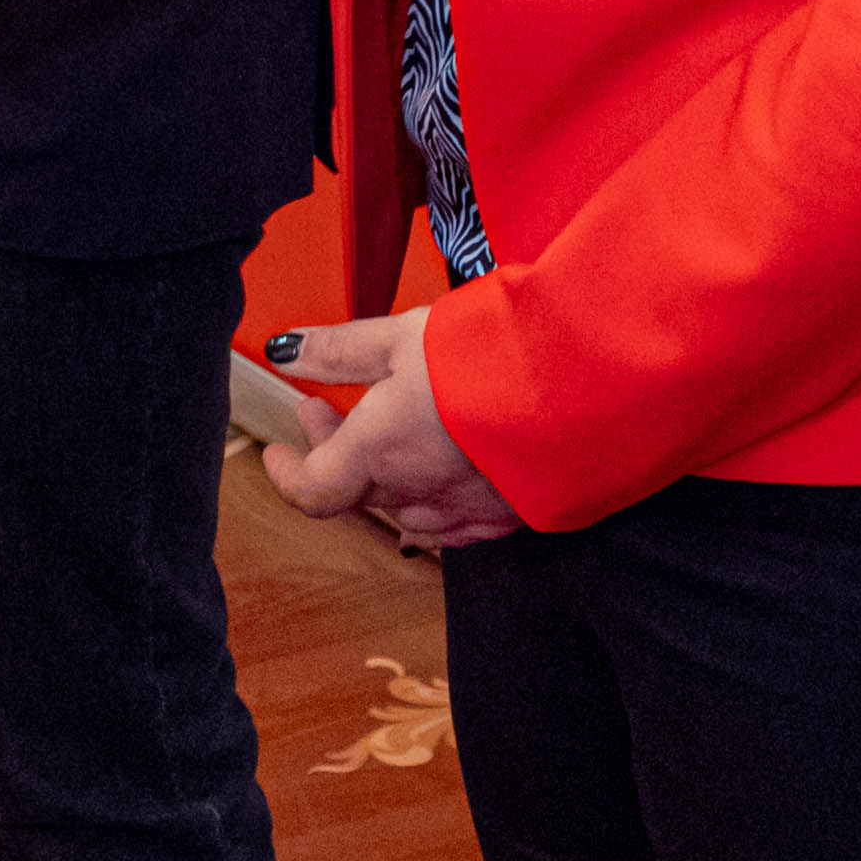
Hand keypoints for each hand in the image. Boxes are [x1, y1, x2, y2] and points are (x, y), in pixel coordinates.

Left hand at [260, 310, 525, 551]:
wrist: (583, 384)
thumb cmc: (489, 355)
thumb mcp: (398, 336)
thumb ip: (338, 349)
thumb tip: (285, 351)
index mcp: (379, 454)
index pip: (314, 490)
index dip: (288, 475)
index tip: (278, 454)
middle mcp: (418, 492)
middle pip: (359, 490)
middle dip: (337, 450)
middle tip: (329, 407)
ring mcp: (467, 510)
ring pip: (409, 509)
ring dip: (386, 475)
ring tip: (387, 434)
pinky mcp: (512, 514)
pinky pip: (460, 524)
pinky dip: (437, 501)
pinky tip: (444, 476)